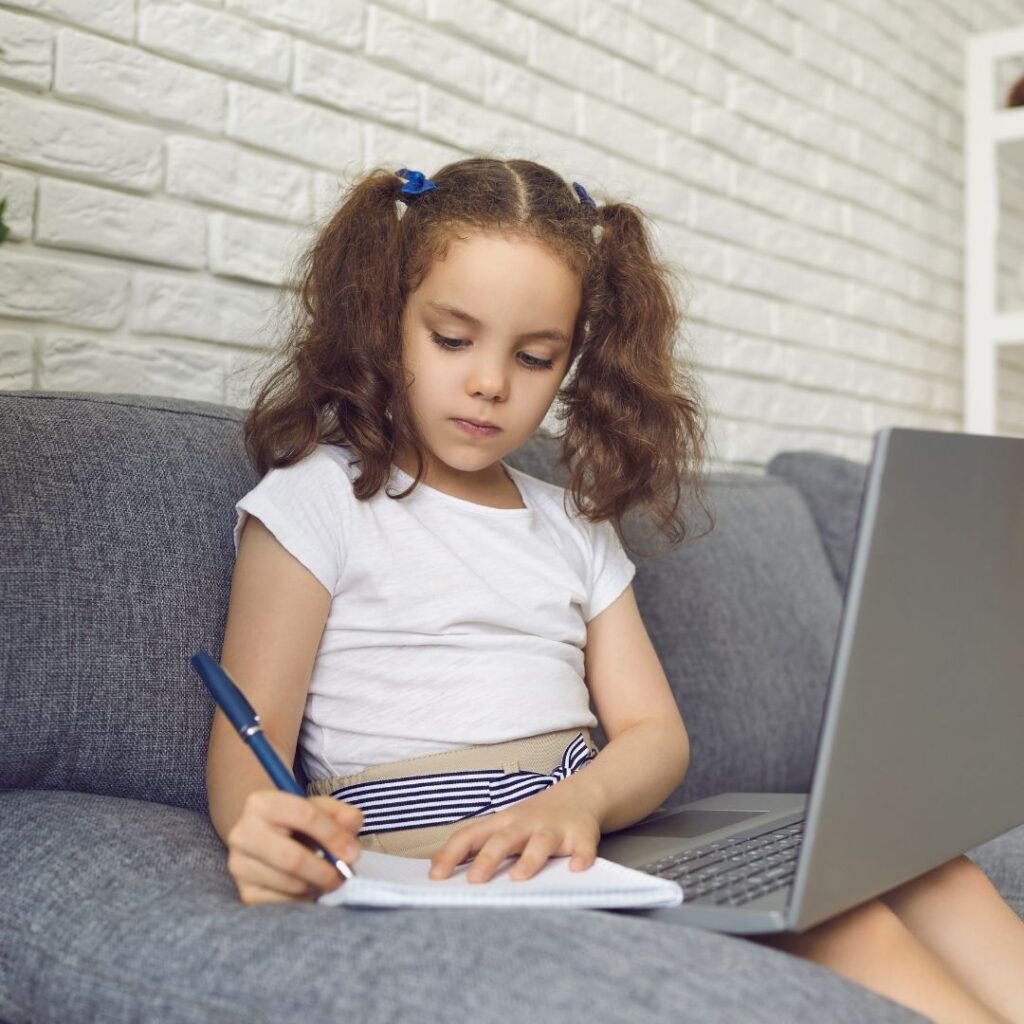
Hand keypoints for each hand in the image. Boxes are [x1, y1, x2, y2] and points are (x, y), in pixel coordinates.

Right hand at [225, 791, 362, 904]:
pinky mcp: (244, 892)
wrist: (264, 835)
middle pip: (292, 859)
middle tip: (344, 875)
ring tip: (328, 878)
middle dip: (325, 871)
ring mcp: (239, 865)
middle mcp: (242, 833)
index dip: (333, 836)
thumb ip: (342, 816)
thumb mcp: (319, 808)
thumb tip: (350, 848)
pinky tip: (309, 886)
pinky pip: (282, 904)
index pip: (305, 817)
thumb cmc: (297, 821)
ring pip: (289, 884)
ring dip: (317, 886)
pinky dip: (304, 899)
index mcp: (262, 803)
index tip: (352, 853)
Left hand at [427, 783, 601, 882]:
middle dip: (488, 858)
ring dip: (530, 858)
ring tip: (519, 877)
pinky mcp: (582, 834)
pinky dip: (581, 857)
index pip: (470, 835)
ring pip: (541, 841)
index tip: (435, 877)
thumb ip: (477, 846)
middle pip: (504, 838)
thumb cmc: (534, 819)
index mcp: (502, 823)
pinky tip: (576, 869)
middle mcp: (526, 823)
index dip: (451, 854)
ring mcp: (555, 828)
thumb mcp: (504, 826)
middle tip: (474, 880)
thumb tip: (437, 870)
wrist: (581, 794)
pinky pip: (583, 846)